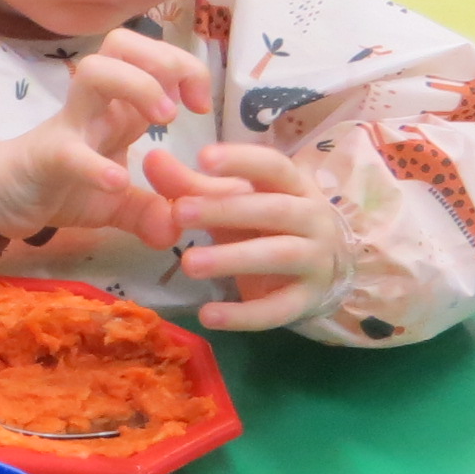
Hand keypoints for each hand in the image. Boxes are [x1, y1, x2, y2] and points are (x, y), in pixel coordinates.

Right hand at [0, 29, 212, 245]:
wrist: (1, 199)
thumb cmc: (61, 186)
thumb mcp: (116, 204)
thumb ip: (150, 212)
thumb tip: (177, 230)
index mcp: (118, 108)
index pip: (151, 56)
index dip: (185, 66)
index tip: (201, 105)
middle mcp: (95, 106)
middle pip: (122, 44)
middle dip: (163, 60)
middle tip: (182, 106)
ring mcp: (69, 125)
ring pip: (95, 72)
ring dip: (137, 85)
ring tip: (162, 122)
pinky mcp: (47, 157)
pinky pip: (71, 151)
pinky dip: (97, 165)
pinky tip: (117, 182)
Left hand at [146, 143, 352, 331]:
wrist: (322, 273)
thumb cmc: (266, 226)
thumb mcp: (233, 203)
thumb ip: (192, 184)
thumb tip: (152, 158)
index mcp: (293, 186)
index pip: (272, 166)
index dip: (240, 160)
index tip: (202, 156)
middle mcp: (312, 219)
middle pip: (273, 210)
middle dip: (225, 210)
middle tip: (178, 212)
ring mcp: (315, 260)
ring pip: (278, 255)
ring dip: (233, 259)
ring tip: (188, 264)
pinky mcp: (306, 300)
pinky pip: (277, 309)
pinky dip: (244, 316)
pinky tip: (208, 316)